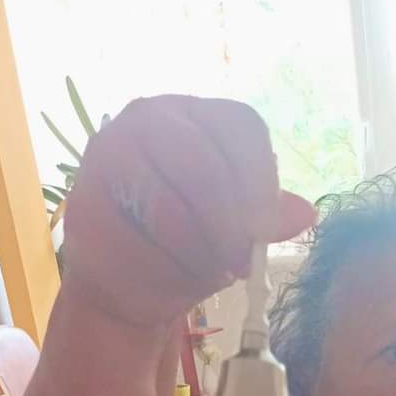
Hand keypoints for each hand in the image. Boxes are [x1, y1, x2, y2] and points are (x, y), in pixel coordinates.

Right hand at [62, 96, 316, 328]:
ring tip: (207, 271)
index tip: (264, 231)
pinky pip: (135, 234)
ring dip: (197, 251)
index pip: (243, 129)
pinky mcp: (90, 188)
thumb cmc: (188, 248)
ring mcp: (116, 144)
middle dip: (229, 225)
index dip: (260, 182)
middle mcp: (156, 115)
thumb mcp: (238, 235)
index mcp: (203, 117)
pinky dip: (164, 262)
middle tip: (239, 264)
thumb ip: (265, 222)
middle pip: (207, 164)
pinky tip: (168, 269)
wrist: (126, 280)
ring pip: (172, 204)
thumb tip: (305, 213)